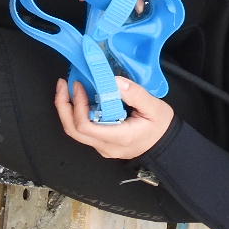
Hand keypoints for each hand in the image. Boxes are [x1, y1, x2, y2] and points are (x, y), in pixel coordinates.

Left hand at [55, 77, 173, 158]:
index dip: (78, 105)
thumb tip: (114, 81)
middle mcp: (106, 145)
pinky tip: (79, 99)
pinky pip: (82, 131)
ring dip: (67, 109)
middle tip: (64, 84)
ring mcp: (102, 147)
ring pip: (75, 132)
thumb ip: (135, 94)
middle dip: (63, 105)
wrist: (165, 144)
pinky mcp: (101, 143)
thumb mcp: (154, 107)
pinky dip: (76, 113)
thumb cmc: (161, 127)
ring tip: (67, 89)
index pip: (85, 126)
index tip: (79, 86)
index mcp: (119, 137)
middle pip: (73, 130)